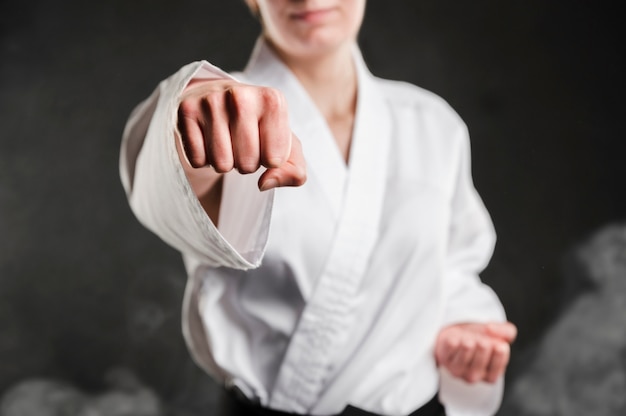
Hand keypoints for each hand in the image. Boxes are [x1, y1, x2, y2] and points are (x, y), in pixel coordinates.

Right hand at [177, 79, 305, 190]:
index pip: (274, 160)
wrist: (218, 99)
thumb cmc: (258, 127)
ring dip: (224, 163)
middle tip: (241, 144)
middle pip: (247, 164)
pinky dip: (203, 159)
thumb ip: (294, 171)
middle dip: (246, 163)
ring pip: (221, 164)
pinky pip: (197, 160)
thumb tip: (265, 183)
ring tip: (225, 142)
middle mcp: (241, 95)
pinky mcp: (186, 110)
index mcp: (273, 100)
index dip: (269, 160)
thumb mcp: (286, 147)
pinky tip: (207, 139)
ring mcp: (211, 101)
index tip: (264, 143)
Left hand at [435, 321, 516, 383]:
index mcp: (489, 376)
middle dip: (483, 347)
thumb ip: (507, 332)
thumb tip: (491, 329)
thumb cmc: (484, 338)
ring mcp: (456, 369)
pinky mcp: (444, 357)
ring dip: (469, 343)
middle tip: (483, 341)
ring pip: (463, 355)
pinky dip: (455, 338)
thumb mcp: (502, 334)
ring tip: (471, 339)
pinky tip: (458, 338)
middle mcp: (473, 376)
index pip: (495, 371)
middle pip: (479, 362)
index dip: (499, 355)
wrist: (462, 331)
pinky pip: (450, 345)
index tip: (499, 344)